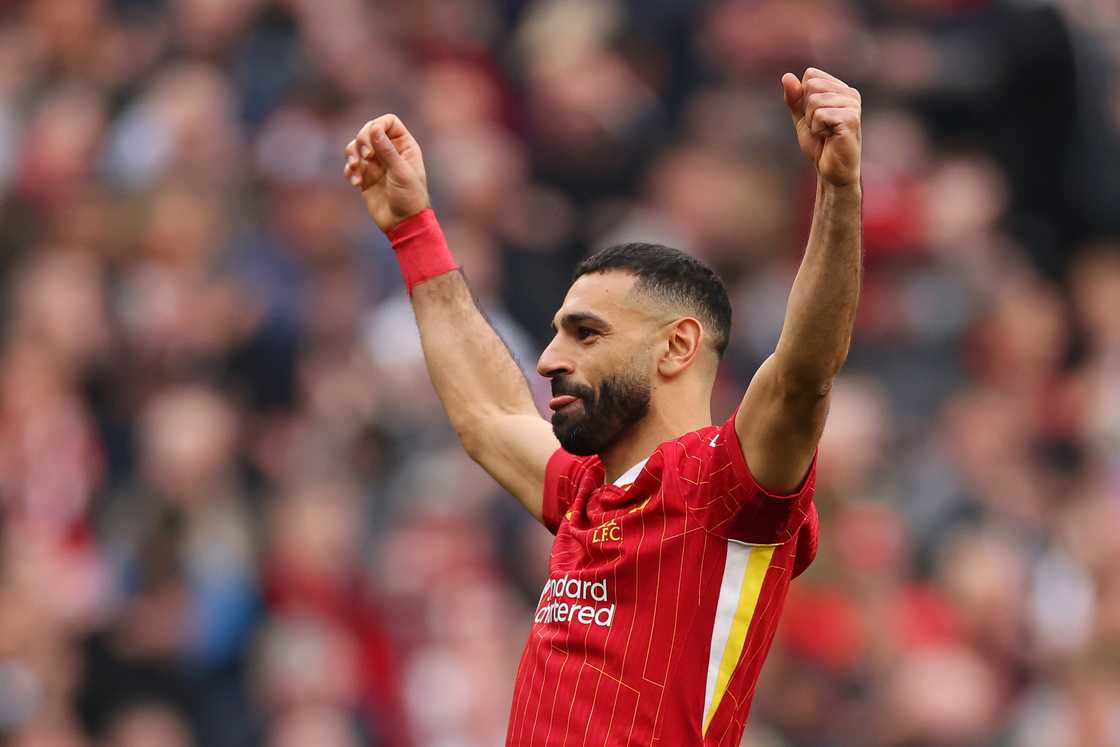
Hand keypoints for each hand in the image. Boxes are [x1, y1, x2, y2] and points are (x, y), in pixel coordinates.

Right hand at [344, 114, 430, 231]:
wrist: (403, 223)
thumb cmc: (410, 198)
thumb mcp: (400, 172)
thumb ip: (387, 150)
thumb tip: (374, 128)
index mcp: (404, 146)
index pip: (388, 122)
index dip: (377, 125)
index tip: (373, 137)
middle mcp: (390, 152)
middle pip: (368, 130)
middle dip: (361, 141)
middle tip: (365, 157)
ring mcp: (377, 164)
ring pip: (356, 147)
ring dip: (352, 155)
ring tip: (355, 170)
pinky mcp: (366, 177)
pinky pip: (351, 165)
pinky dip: (350, 171)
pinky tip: (356, 183)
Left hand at [782, 68, 861, 187]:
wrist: (831, 170)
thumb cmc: (820, 144)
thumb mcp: (802, 118)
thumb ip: (794, 97)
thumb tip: (786, 76)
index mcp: (840, 89)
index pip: (811, 75)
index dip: (803, 98)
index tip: (815, 116)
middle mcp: (850, 93)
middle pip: (812, 85)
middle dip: (807, 110)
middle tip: (820, 127)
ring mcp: (852, 105)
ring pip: (814, 101)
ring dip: (812, 122)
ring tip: (825, 133)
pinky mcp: (851, 118)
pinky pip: (820, 115)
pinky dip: (817, 129)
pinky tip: (830, 137)